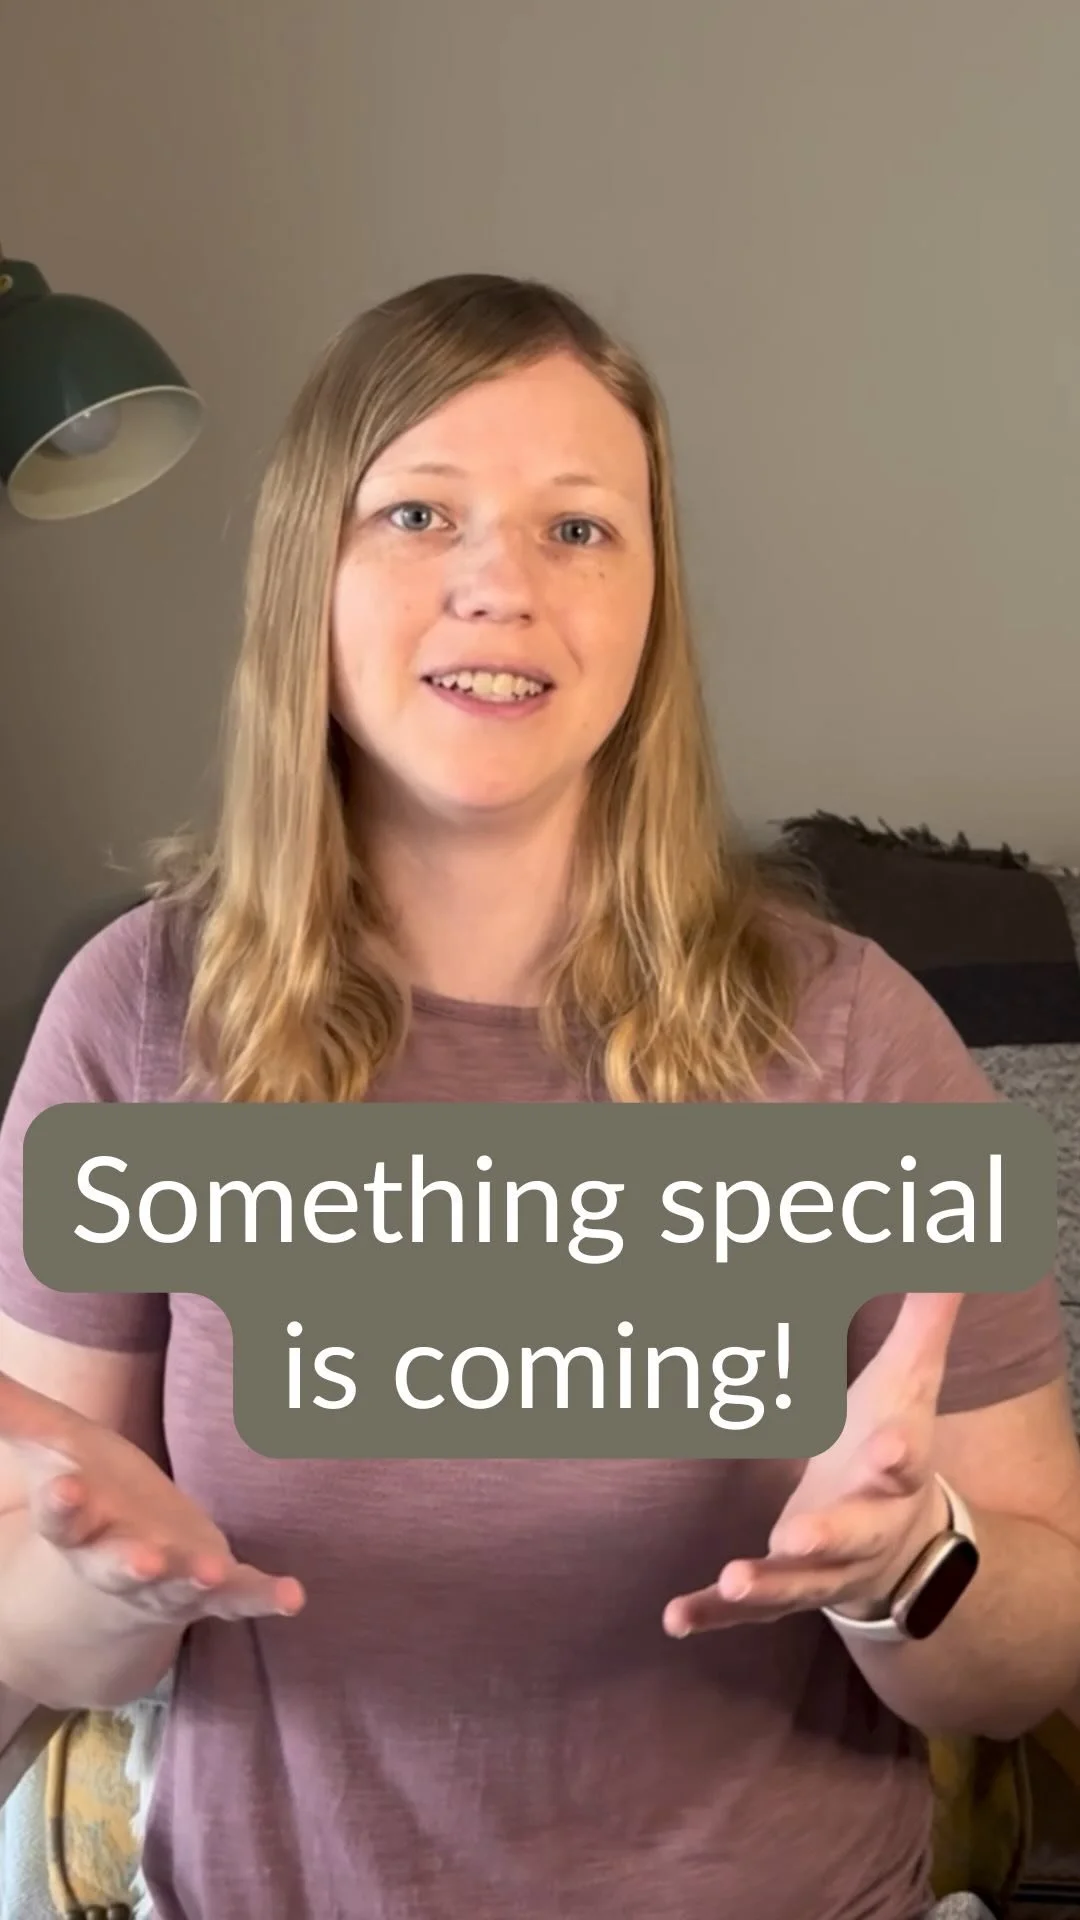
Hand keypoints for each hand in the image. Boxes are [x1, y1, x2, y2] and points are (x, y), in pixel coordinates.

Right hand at [0, 1372, 304, 1625]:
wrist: (122, 1567)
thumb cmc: (89, 1491)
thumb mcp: (51, 1446)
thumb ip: (11, 1411)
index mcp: (78, 1524)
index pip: (62, 1517)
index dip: (62, 1505)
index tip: (63, 1488)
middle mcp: (118, 1558)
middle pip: (117, 1565)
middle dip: (127, 1562)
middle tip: (141, 1558)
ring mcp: (169, 1578)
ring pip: (177, 1585)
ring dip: (192, 1579)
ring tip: (211, 1571)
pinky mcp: (214, 1588)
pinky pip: (240, 1597)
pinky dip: (264, 1597)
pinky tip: (293, 1595)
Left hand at [663, 1292, 963, 1636]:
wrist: (903, 1543)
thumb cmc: (888, 1439)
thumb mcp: (910, 1379)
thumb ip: (923, 1318)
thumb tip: (953, 1253)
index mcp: (893, 1471)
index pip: (901, 1462)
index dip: (896, 1456)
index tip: (888, 1449)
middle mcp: (863, 1527)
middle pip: (849, 1536)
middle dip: (825, 1535)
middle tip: (795, 1535)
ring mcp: (822, 1568)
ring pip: (798, 1584)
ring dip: (765, 1584)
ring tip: (731, 1580)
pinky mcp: (785, 1591)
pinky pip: (748, 1613)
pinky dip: (712, 1617)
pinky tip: (674, 1619)